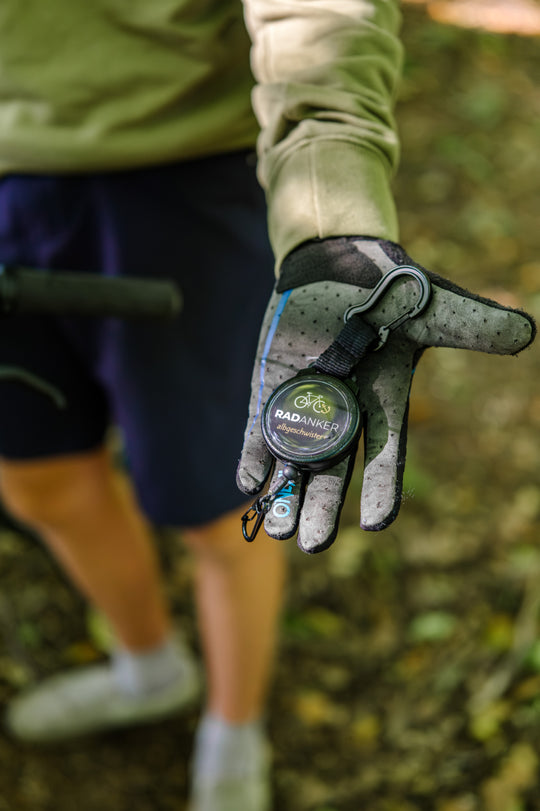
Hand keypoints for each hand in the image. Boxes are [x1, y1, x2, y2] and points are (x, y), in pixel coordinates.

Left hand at [237, 237, 534, 552]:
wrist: (337, 263)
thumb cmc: (391, 288)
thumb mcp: (433, 307)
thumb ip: (472, 325)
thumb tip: (528, 332)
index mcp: (385, 402)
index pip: (383, 452)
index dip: (380, 487)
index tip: (376, 523)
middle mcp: (344, 411)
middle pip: (332, 468)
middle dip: (322, 506)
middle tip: (312, 545)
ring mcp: (305, 401)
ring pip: (294, 457)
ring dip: (285, 493)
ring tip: (276, 533)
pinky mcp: (271, 386)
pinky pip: (259, 426)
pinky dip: (254, 452)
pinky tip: (247, 482)